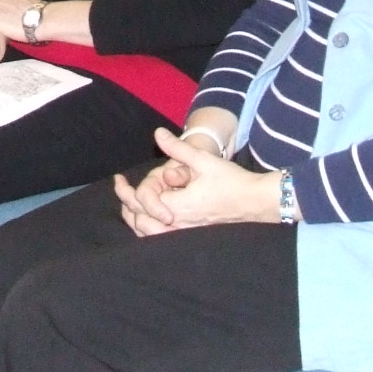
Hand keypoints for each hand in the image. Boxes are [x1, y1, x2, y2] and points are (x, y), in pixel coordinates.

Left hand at [113, 128, 282, 236]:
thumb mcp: (203, 160)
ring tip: (128, 204)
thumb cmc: (231, 181)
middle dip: (125, 205)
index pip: (141, 202)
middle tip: (120, 188)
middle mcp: (178, 223)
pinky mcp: (191, 235)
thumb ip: (178, 149)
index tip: (118, 179)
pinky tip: (147, 217)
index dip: (124, 190)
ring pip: (148, 234)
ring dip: (135, 218)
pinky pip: (161, 238)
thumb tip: (158, 134)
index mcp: (177, 205)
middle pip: (139, 221)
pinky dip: (148, 229)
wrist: (254, 202)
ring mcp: (185, 232)